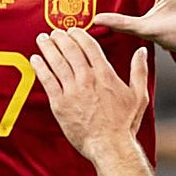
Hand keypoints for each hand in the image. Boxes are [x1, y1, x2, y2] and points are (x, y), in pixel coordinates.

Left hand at [30, 28, 148, 159]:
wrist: (109, 145)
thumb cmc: (124, 124)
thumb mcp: (139, 95)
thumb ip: (139, 71)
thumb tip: (141, 52)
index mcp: (105, 74)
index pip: (89, 46)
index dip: (79, 34)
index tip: (73, 30)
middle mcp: (87, 79)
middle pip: (70, 50)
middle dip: (61, 38)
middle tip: (55, 32)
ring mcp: (72, 91)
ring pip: (57, 62)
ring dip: (48, 47)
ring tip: (42, 39)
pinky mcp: (59, 104)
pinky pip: (47, 80)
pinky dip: (40, 67)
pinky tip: (35, 59)